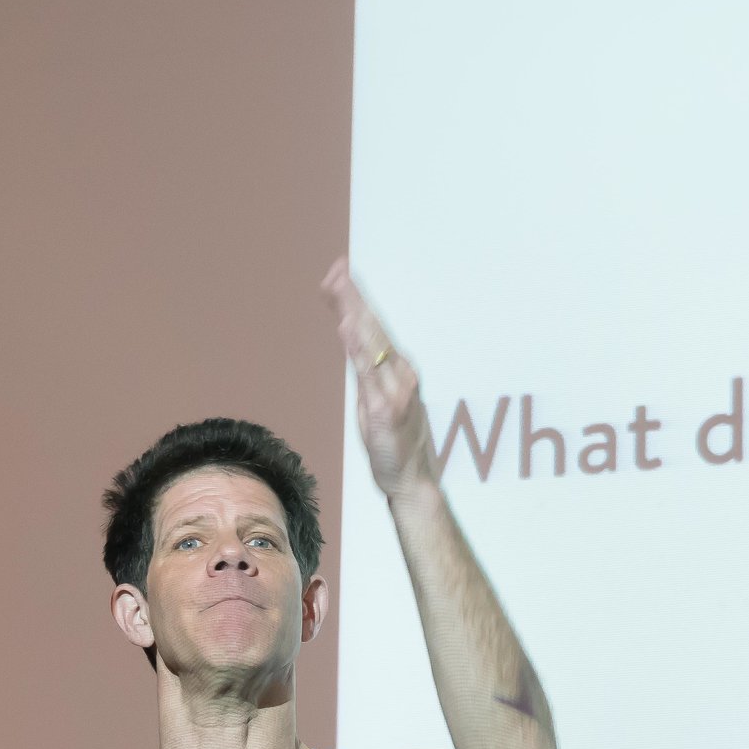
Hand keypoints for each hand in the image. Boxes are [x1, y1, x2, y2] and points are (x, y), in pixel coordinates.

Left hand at [322, 257, 435, 496]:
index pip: (373, 326)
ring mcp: (395, 391)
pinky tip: (348, 330)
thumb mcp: (374, 399)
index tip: (338, 270)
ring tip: (341, 289)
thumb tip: (350, 339)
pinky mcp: (386, 410)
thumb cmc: (394, 442)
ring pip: (372, 345)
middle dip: (353, 296)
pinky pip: (369, 374)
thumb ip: (364, 368)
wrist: (411, 481)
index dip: (355, 298)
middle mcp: (400, 375)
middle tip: (337, 267)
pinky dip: (358, 349)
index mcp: (397, 370)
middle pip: (373, 328)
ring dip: (355, 314)